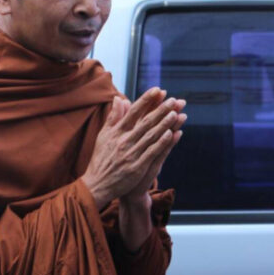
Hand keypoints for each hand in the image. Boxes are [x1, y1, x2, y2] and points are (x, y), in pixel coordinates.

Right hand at [81, 87, 184, 206]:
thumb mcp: (104, 135)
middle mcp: (123, 141)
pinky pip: (152, 152)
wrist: (97, 184)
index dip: (146, 100)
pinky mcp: (137, 167)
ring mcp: (130, 154)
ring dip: (164, 123)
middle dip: (160, 110)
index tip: (157, 90)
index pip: (133, 112)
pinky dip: (161, 142)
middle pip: (145, 122)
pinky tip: (172, 133)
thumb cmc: (102, 158)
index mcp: (116, 132)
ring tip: (175, 113)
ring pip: (151, 136)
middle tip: (173, 100)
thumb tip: (118, 98)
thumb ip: (113, 117)